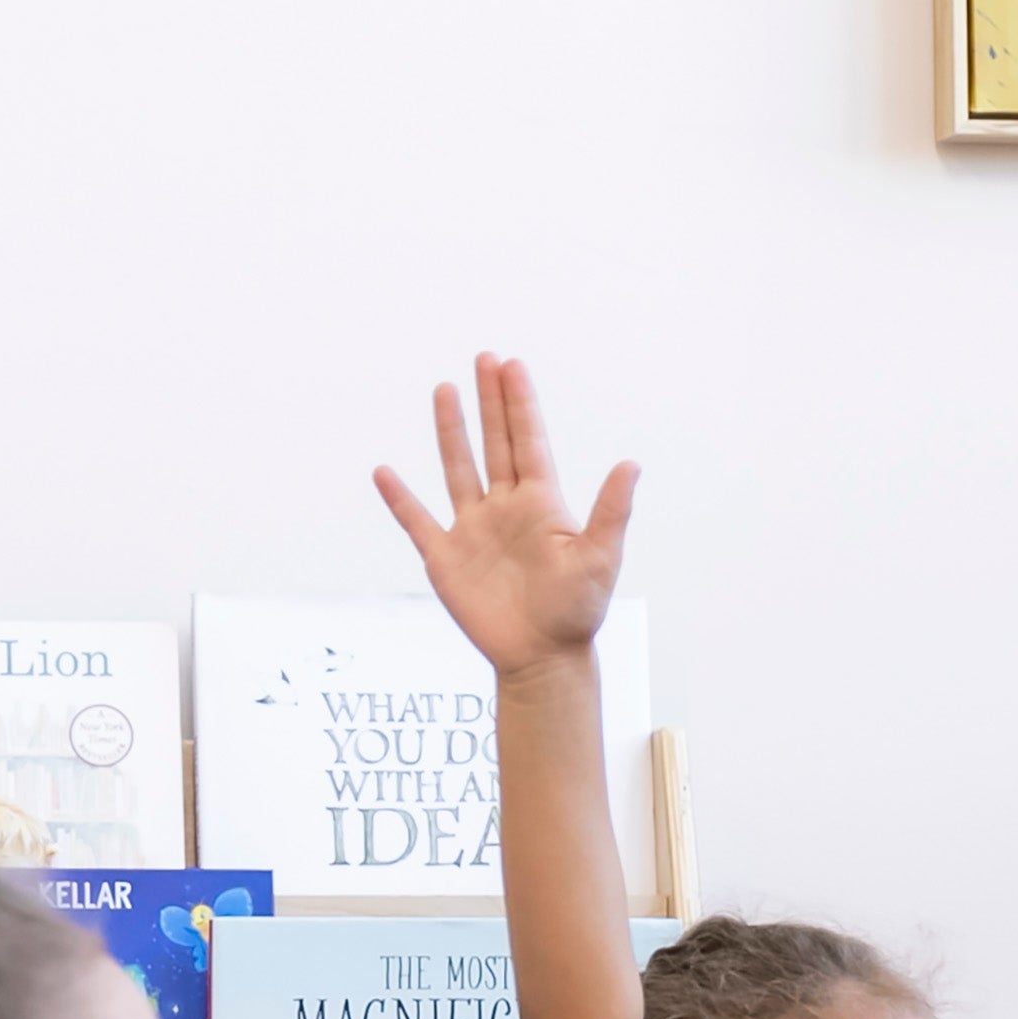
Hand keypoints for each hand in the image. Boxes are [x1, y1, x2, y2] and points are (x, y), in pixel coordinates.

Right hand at [372, 353, 635, 679]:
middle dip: (490, 402)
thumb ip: (611, 511)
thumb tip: (632, 464)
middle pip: (495, 444)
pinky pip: (417, 522)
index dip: (520, 404)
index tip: (512, 365)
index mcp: (541, 505)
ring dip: (451, 431)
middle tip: (485, 359)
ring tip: (444, 390)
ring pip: (458, 470)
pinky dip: (399, 499)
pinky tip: (385, 473)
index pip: (528, 442)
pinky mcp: (445, 558)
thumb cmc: (577, 613)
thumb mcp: (601, 559)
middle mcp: (506, 509)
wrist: (543, 659)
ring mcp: (473, 531)